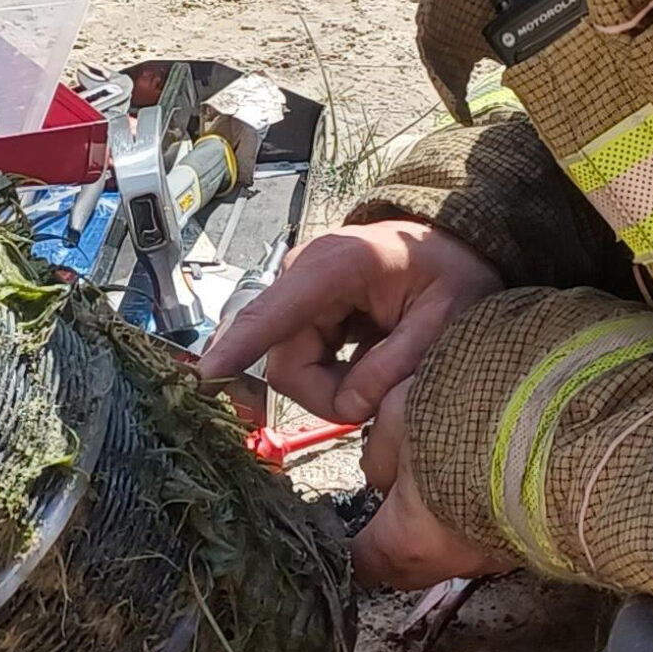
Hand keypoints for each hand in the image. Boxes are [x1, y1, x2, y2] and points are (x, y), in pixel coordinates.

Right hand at [200, 220, 500, 423]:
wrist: (449, 246)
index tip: (201, 378)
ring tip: (385, 368)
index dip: (235, 349)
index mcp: (335, 266)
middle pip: (286, 363)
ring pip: (293, 369)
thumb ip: (397, 363)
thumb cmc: (450, 272)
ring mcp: (299, 293)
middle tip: (382, 397)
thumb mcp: (444, 319)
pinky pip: (302, 361)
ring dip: (336, 386)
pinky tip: (368, 358)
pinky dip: (334, 376)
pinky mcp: (302, 310)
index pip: (272, 314)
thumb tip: (351, 405)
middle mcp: (303, 275)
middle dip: (331, 393)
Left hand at [353, 381, 518, 589]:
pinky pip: (494, 530)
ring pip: (454, 543)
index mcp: (409, 540)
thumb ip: (380, 452)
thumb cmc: (475, 421)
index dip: (346, 546)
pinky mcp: (536, 538)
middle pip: (409, 558)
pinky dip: (482, 507)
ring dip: (443, 515)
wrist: (576, 424)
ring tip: (446, 464)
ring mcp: (501, 553)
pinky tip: (488, 467)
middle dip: (397, 529)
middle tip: (396, 486)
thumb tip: (381, 476)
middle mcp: (456, 561)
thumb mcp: (402, 414)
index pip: (362, 562)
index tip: (341, 529)